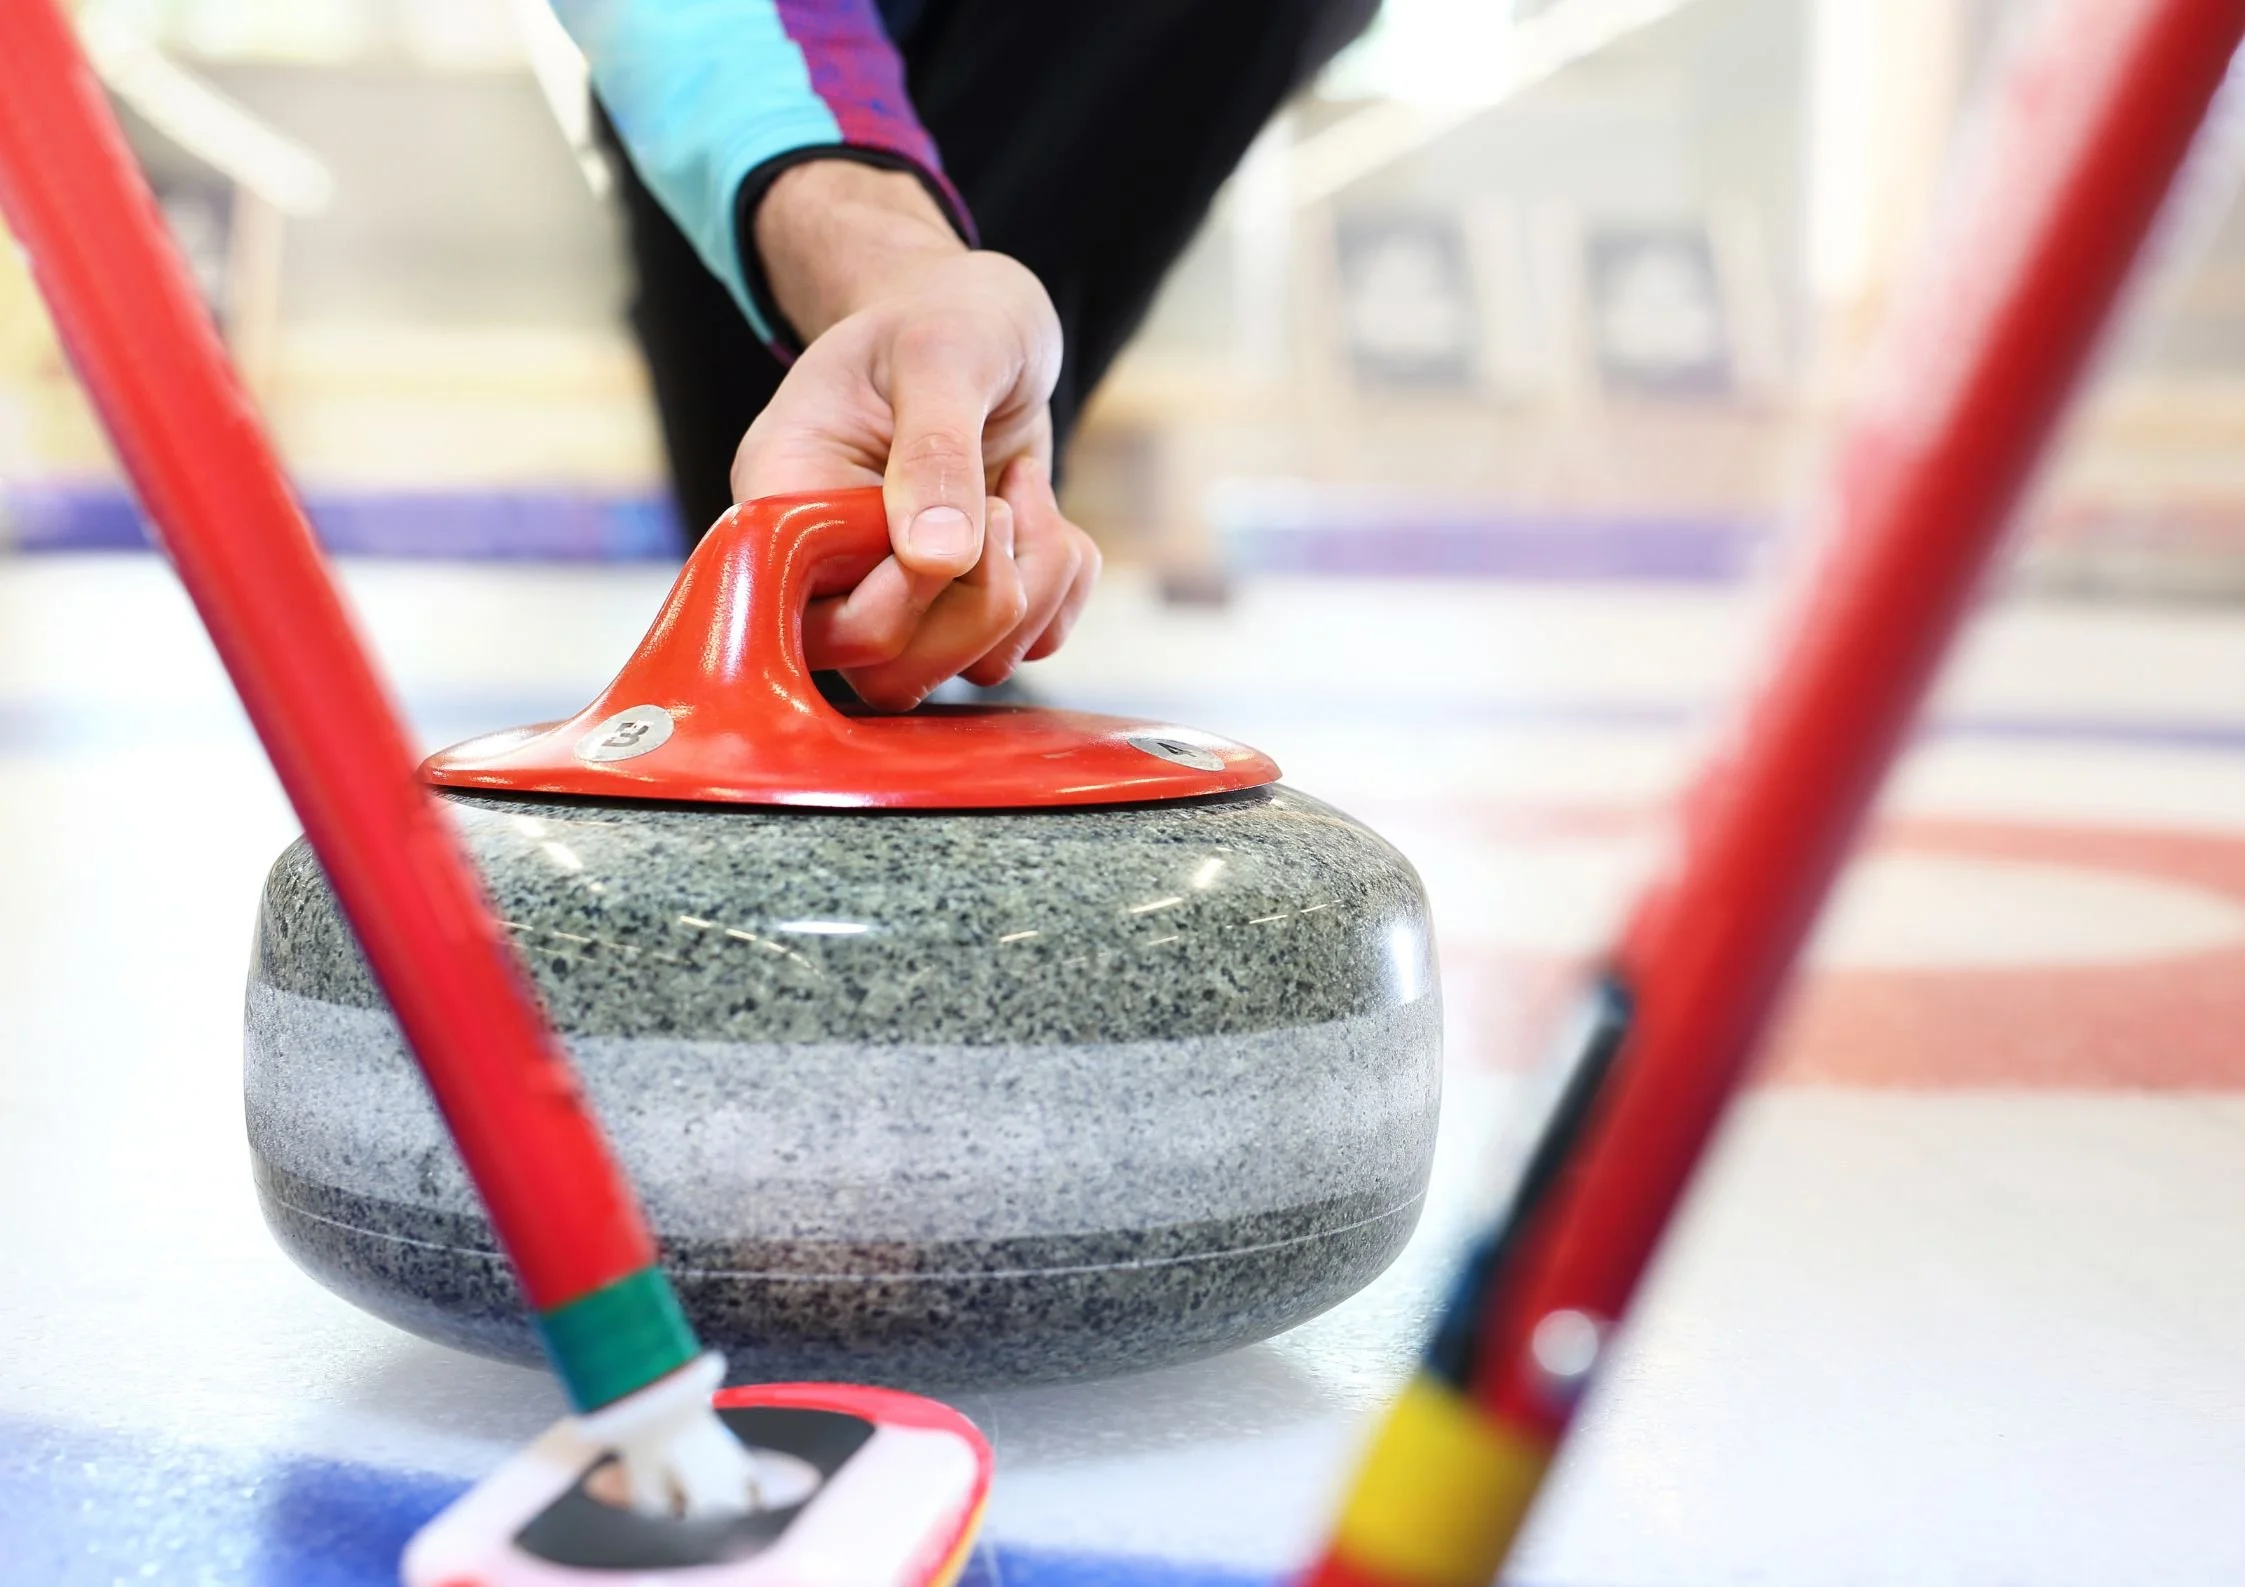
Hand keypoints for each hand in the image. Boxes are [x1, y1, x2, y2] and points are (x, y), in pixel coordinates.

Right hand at [732, 161, 1099, 710]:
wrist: (978, 316)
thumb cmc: (944, 315)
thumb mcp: (944, 352)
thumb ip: (936, 449)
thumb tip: (936, 559)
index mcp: (785, 501)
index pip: (815, 619)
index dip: (902, 592)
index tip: (965, 507)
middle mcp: (826, 567)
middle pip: (889, 671)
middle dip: (981, 598)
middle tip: (1001, 501)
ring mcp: (896, 596)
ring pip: (966, 668)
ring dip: (1032, 582)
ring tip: (1020, 487)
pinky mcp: (964, 605)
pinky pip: (1028, 647)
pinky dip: (1061, 583)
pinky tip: (1039, 508)